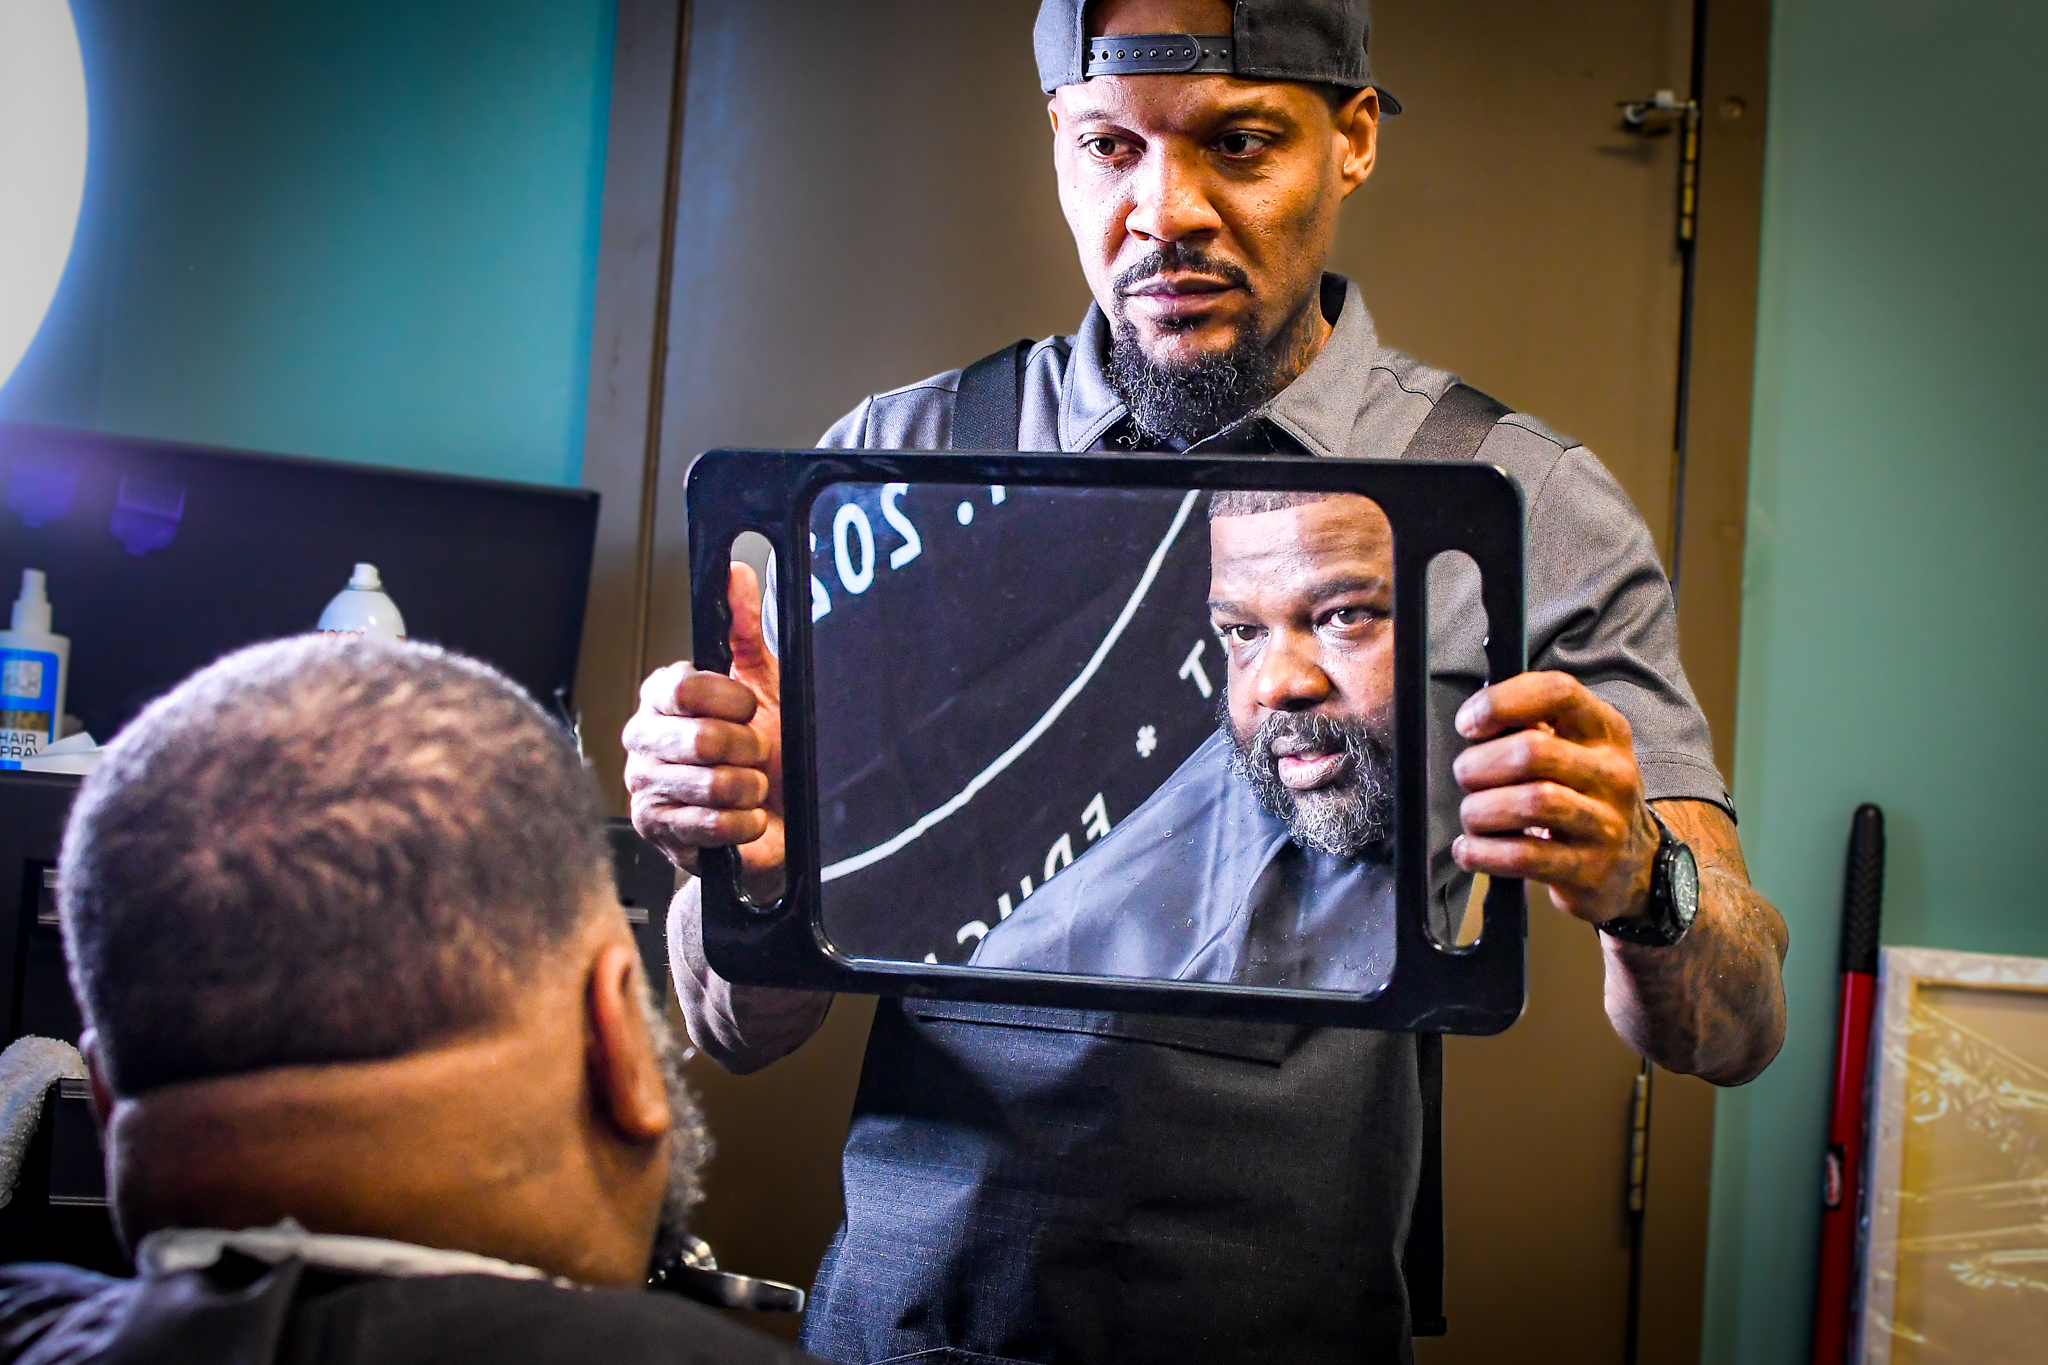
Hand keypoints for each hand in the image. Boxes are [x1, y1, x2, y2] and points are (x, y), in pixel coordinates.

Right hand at [623, 563, 784, 895]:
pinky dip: (745, 822)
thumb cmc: (764, 751)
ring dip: (750, 787)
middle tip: (755, 753)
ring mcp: (644, 784)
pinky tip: (746, 816)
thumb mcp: (762, 683)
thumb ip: (744, 628)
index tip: (751, 709)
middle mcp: (643, 736)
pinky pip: (712, 823)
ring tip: (750, 785)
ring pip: (711, 783)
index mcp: (662, 695)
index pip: (685, 688)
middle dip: (747, 749)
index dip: (731, 702)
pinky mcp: (655, 828)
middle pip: (700, 738)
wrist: (771, 818)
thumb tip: (737, 572)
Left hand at [1448, 671, 1659, 925]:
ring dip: (1480, 810)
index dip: (1501, 702)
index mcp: (1605, 731)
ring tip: (1473, 815)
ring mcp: (1606, 824)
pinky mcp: (1590, 870)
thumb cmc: (1582, 796)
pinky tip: (1470, 849)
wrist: (1632, 865)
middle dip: (1479, 765)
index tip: (1468, 723)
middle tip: (1466, 777)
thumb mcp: (1575, 750)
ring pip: (1530, 803)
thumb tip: (1473, 721)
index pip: (1557, 692)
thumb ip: (1530, 728)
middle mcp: (1612, 773)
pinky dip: (1482, 852)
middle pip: (1532, 752)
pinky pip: (1524, 856)